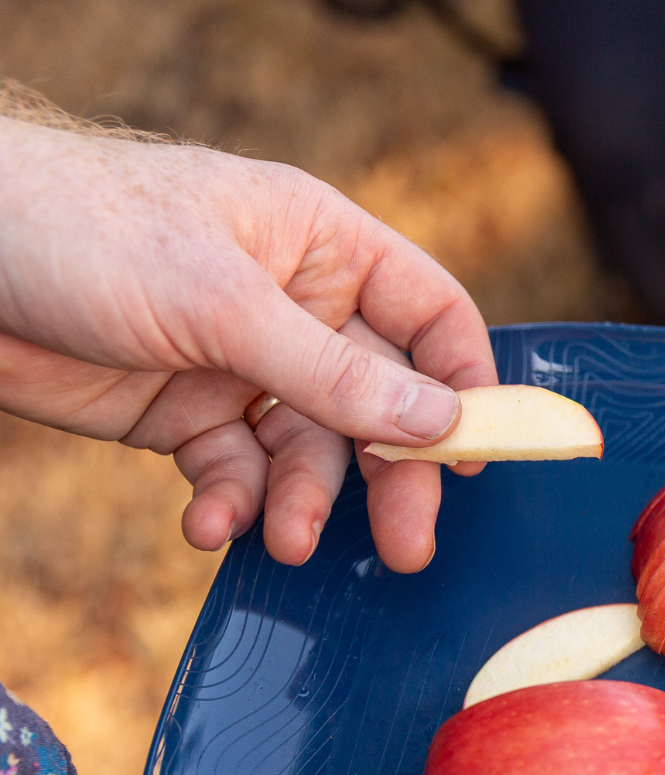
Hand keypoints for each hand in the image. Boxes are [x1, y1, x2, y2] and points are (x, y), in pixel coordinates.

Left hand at [0, 114, 497, 572]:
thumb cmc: (79, 230)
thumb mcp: (221, 302)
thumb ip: (332, 372)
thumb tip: (438, 422)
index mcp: (320, 246)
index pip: (429, 316)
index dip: (464, 383)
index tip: (475, 454)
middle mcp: (293, 306)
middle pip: (381, 403)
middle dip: (391, 476)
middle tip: (404, 545)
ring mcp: (240, 364)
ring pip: (309, 452)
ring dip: (302, 502)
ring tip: (285, 541)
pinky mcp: (185, 414)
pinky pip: (236, 473)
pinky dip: (231, 505)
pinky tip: (208, 522)